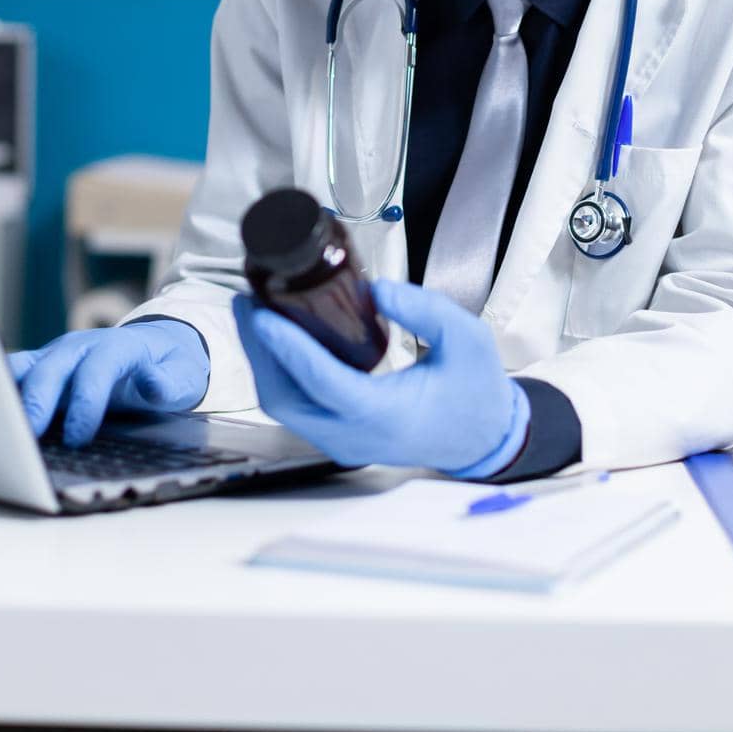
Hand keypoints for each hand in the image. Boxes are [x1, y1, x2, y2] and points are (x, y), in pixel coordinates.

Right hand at [9, 320, 209, 446]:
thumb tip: (152, 385)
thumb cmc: (170, 366)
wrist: (158, 348)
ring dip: (9, 394)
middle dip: (39, 401)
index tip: (80, 436)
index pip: (99, 367)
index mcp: (119, 346)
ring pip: (25, 367)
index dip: (87, 400)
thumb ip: (169, 382)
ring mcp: (58, 356)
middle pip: (53, 366)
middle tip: (28, 438)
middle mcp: (82, 347)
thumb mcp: (184, 375)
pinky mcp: (42, 369)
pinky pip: (15, 377)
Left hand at [232, 279, 528, 475]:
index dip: (287, 347)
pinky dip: (278, 372)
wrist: (484, 438)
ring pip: (284, 406)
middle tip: (248, 302)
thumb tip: (376, 289)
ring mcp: (342, 441)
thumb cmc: (475, 390)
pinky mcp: (338, 436)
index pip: (321, 382)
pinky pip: (296, 407)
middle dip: (259, 350)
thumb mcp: (464, 338)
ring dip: (263, 360)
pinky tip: (276, 340)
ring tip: (255, 313)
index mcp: (384, 415)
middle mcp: (354, 436)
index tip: (263, 314)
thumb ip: (423, 310)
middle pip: (286, 398)